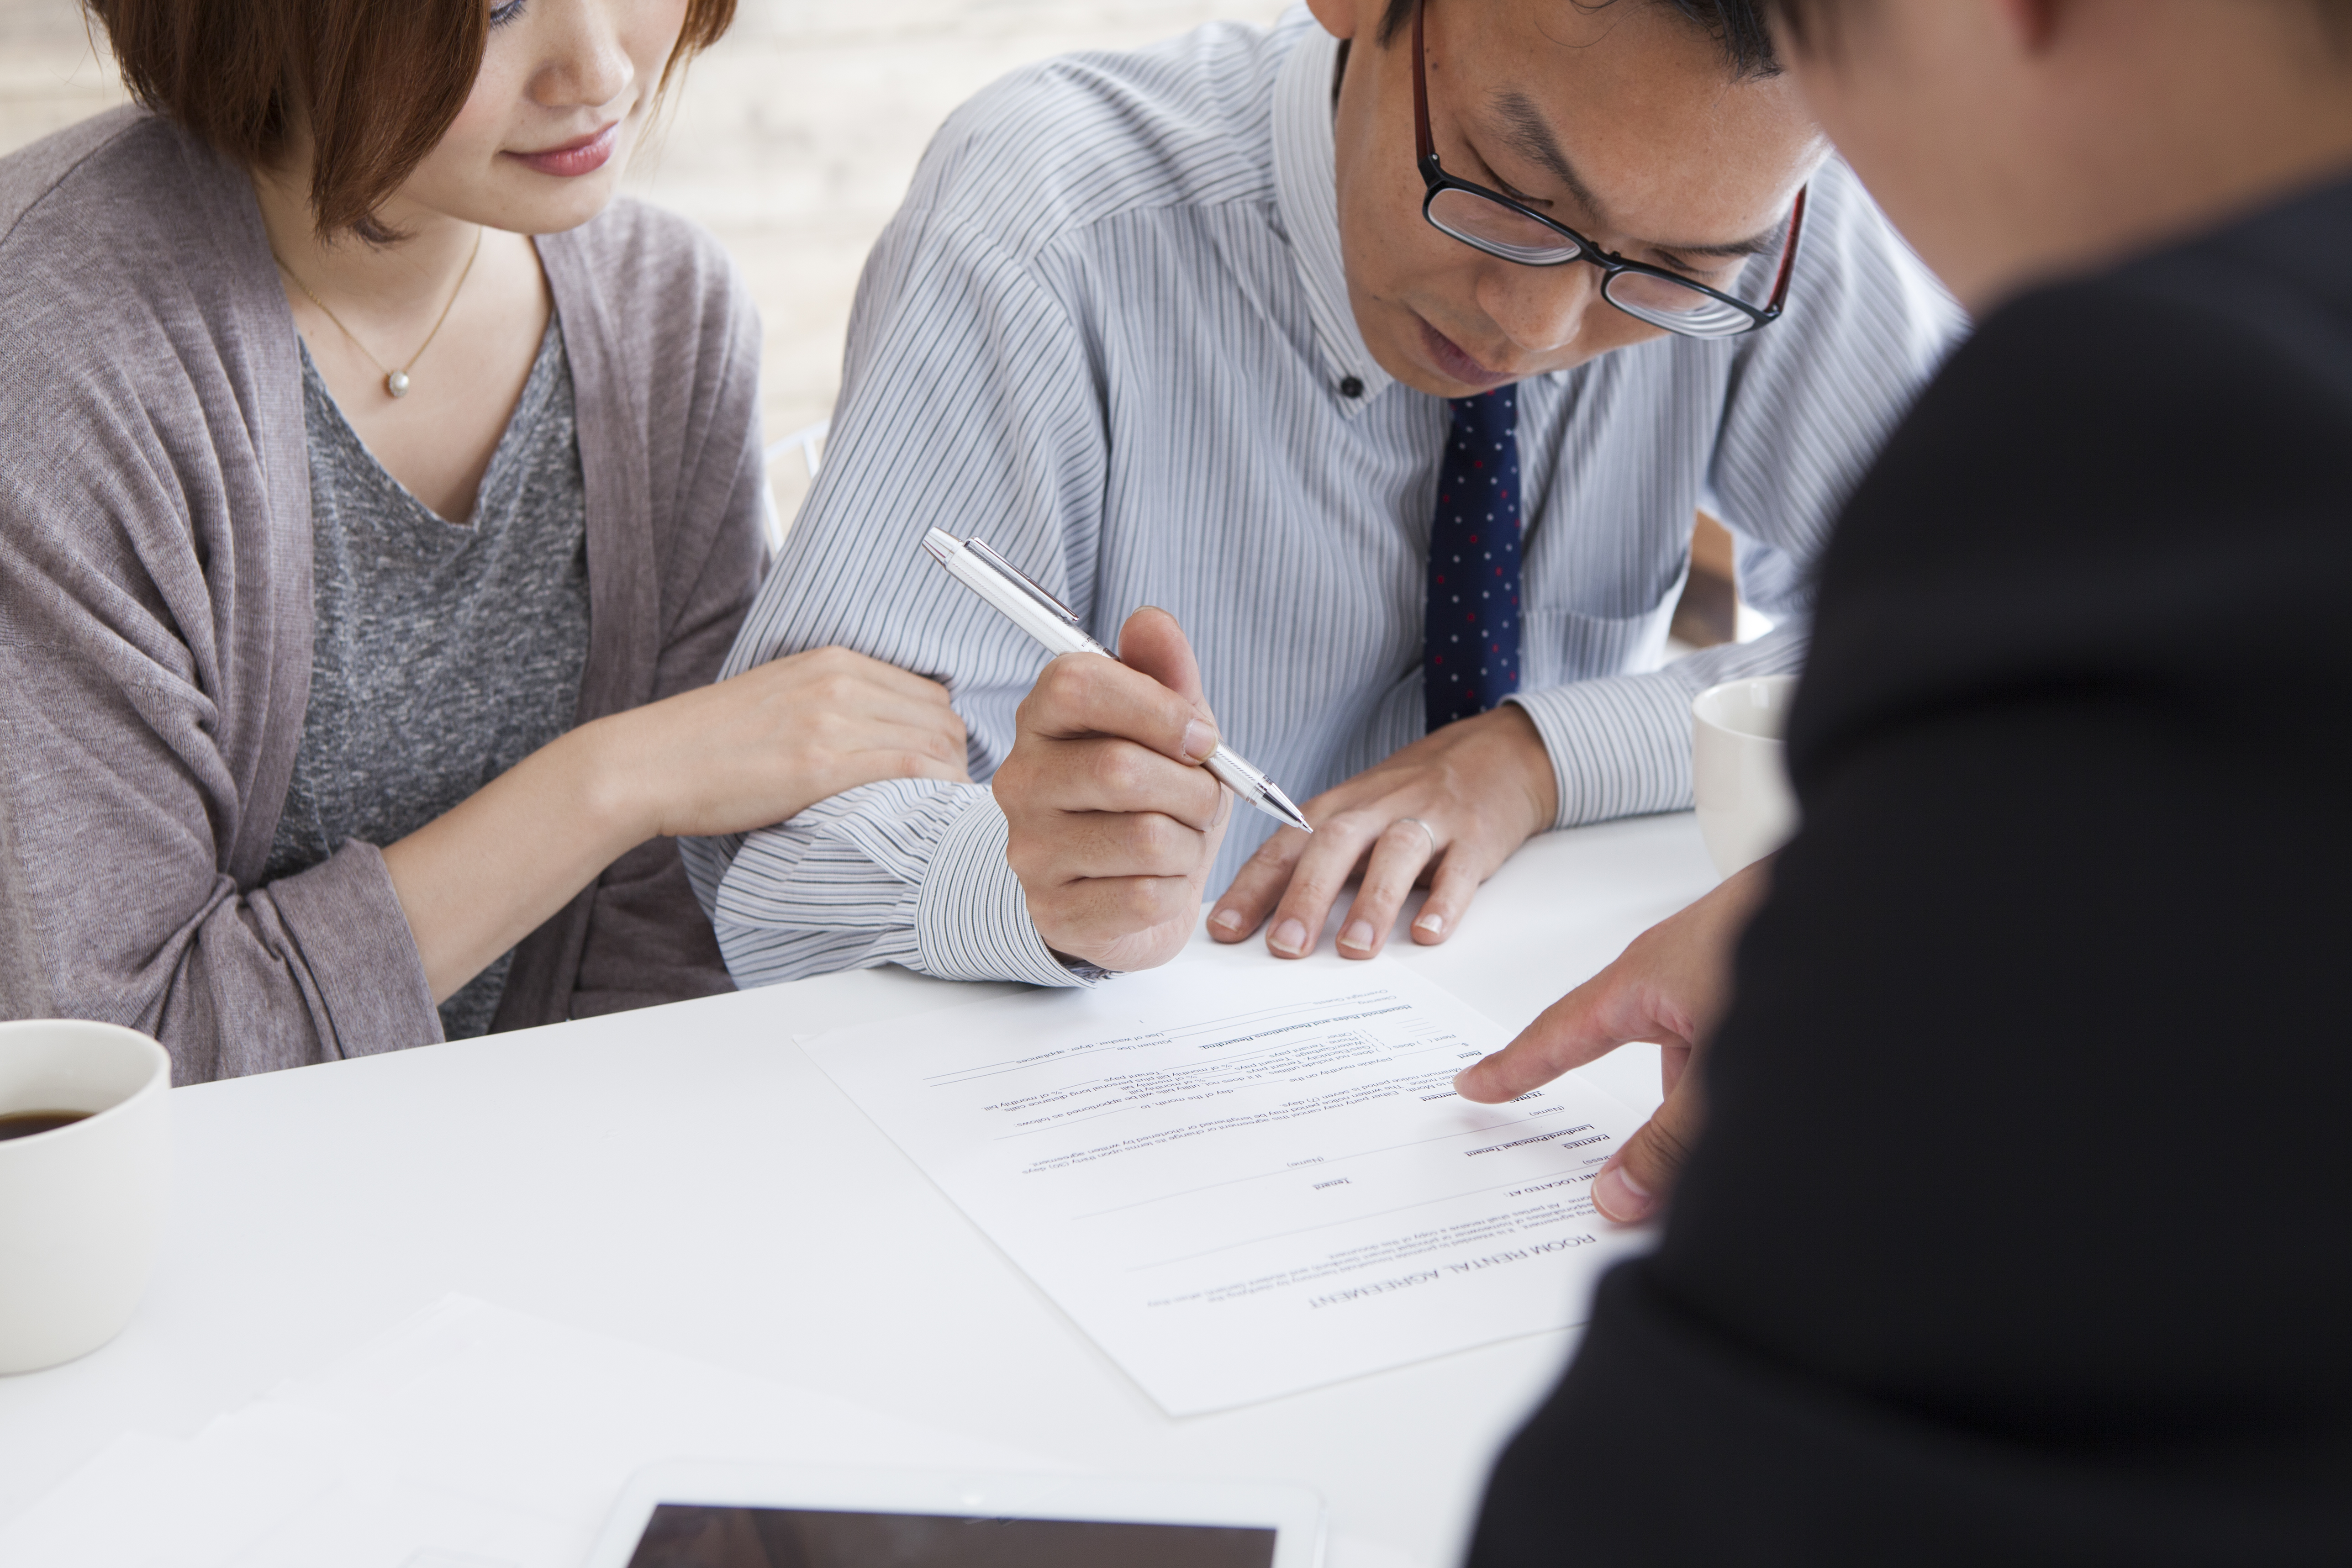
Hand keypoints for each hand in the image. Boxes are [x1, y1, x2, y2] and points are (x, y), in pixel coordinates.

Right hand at [595, 645, 970, 839]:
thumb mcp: (781, 697)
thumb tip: (880, 731)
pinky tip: (931, 811)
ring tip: (942, 810)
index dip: (944, 733)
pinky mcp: (820, 763)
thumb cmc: (709, 741)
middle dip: (956, 757)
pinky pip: (910, 768)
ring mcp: (831, 720)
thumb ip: (832, 703)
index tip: (942, 765)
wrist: (650, 763)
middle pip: (940, 716)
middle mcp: (839, 682)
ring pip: (934, 742)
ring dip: (951, 779)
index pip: (926, 692)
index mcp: (832, 661)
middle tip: (949, 795)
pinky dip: (934, 790)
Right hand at [995, 608, 1231, 972]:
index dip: (1157, 707)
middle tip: (1205, 799)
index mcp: (1042, 720)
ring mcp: (1029, 850)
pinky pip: (1146, 896)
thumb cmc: (1153, 800)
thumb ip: (1165, 673)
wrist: (1125, 896)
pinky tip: (1161, 883)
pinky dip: (1176, 890)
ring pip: (1145, 838)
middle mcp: (1020, 781)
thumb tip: (1151, 621)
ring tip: (1183, 843)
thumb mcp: (1170, 730)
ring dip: (1191, 843)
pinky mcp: (1053, 911)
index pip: (1078, 684)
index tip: (1201, 736)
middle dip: (1193, 789)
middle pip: (1119, 768)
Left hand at [1206, 704, 1555, 960]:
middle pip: (1334, 845)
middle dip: (1306, 896)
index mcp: (1339, 809)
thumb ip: (1315, 859)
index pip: (1285, 846)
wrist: (1496, 754)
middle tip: (1285, 948)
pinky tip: (1429, 933)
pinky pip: (1460, 868)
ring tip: (1354, 950)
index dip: (1252, 886)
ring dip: (1373, 901)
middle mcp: (1377, 809)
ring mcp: (1429, 818)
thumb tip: (1259, 920)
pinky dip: (1445, 900)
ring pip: (1395, 852)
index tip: (1224, 930)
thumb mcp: (1357, 814)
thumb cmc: (1411, 797)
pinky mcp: (1476, 835)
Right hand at [1451, 858, 1773, 1221]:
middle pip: (1649, 1064)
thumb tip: (1615, 1198)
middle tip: (1653, 1177)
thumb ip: (1668, 1145)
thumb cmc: (1795, 938)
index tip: (1474, 1084)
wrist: (1887, 881)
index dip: (1514, 1068)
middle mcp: (1678, 972)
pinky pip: (1744, 1044)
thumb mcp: (1719, 1066)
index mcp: (1643, 980)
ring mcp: (1730, 972)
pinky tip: (1792, 1105)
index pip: (1559, 1035)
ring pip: (1708, 1060)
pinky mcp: (1775, 973)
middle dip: (1658, 1124)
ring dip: (1723, 1106)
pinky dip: (1757, 1082)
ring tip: (1759, 1141)